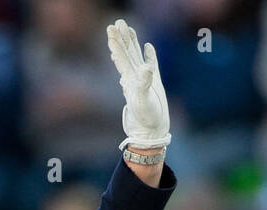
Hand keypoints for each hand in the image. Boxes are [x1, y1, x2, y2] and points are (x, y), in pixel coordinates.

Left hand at [108, 18, 170, 149]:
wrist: (152, 131)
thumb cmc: (146, 118)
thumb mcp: (143, 102)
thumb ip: (144, 83)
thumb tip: (146, 67)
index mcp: (130, 79)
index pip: (121, 58)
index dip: (116, 44)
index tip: (111, 30)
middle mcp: (135, 77)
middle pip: (127, 53)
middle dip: (122, 38)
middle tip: (117, 22)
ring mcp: (144, 79)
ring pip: (136, 56)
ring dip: (132, 43)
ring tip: (128, 28)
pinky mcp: (154, 83)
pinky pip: (151, 64)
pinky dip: (149, 55)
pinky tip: (148, 47)